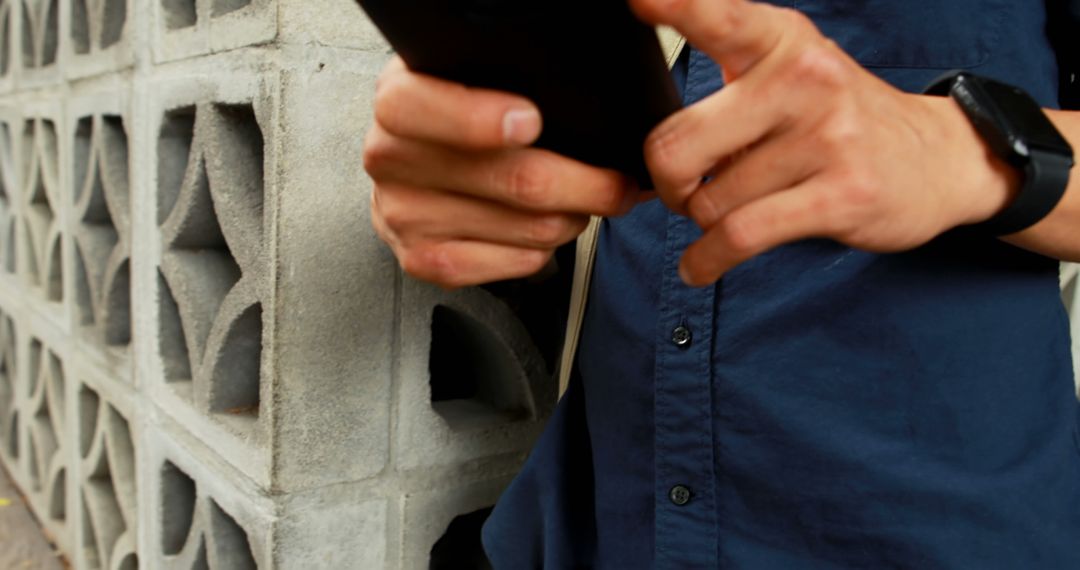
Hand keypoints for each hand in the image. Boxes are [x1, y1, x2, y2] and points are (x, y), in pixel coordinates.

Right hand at [365, 58, 639, 288]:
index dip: (480, 118)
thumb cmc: (461, 118)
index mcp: (399, 98)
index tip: (531, 121)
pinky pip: (513, 265)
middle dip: (586, 184)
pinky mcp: (421, 259)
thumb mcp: (474, 79)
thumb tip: (604, 110)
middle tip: (619, 182)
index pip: (420, 107)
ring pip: (528, 227)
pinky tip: (546, 233)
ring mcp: (402, 214)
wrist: (416, 170)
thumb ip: (516, 82)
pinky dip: (545, 251)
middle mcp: (389, 156)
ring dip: (571, 218)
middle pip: (512, 178)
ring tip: (581, 204)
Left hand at [629, 0, 1018, 285]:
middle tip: (683, 188)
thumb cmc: (839, 119)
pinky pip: (741, 236)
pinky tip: (701, 264)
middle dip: (666, 182)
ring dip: (703, 220)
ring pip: (709, 201)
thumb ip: (727, 71)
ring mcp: (826, 137)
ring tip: (724, 215)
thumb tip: (653, 114)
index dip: (673, 6)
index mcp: (782, 41)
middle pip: (676, 145)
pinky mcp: (841, 194)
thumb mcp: (790, 70)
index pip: (719, 17)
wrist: (937, 159)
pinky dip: (708, 259)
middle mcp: (804, 78)